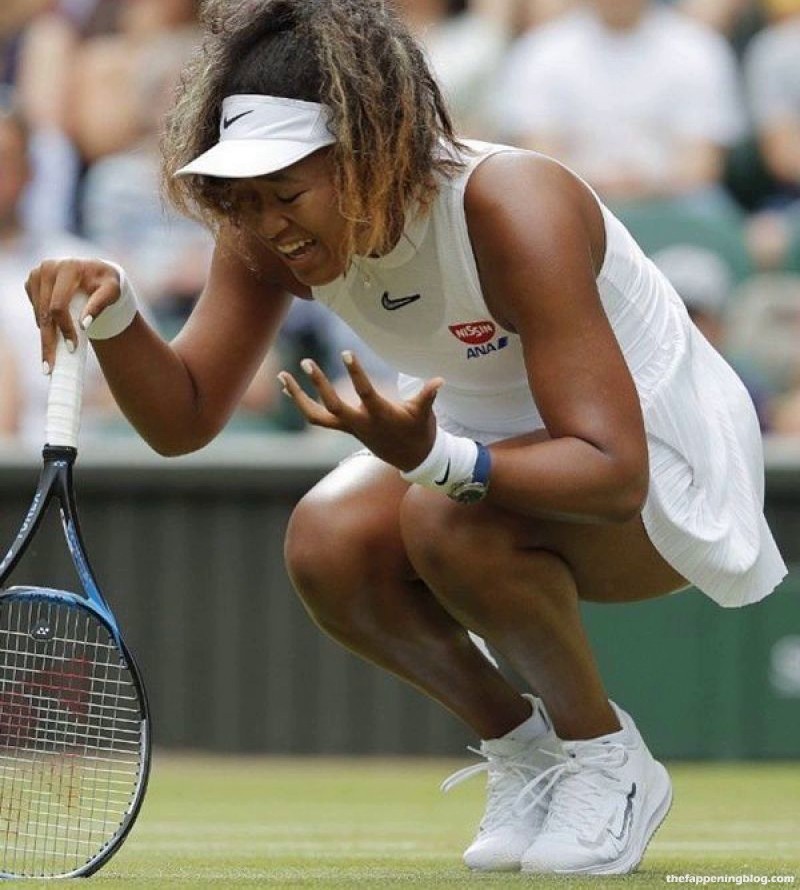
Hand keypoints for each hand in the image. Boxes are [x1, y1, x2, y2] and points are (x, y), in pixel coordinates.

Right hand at [24, 258, 121, 372]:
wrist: (97, 273)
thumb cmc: (108, 284)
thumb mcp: (112, 292)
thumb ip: (99, 305)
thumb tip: (84, 325)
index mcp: (68, 268)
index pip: (59, 306)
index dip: (65, 328)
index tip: (72, 349)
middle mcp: (48, 268)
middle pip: (45, 313)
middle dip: (48, 342)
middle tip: (49, 367)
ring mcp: (37, 274)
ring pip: (38, 314)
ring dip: (44, 336)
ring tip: (50, 359)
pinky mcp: (32, 282)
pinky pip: (35, 309)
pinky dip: (43, 324)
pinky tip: (53, 334)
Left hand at [278, 351, 442, 470]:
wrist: (413, 459)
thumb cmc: (420, 432)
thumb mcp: (425, 414)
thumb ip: (428, 396)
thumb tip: (439, 380)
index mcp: (380, 416)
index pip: (364, 393)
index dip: (356, 373)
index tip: (346, 352)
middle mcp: (360, 424)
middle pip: (332, 406)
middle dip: (318, 385)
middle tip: (306, 362)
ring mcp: (350, 428)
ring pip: (316, 416)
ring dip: (297, 397)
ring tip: (283, 376)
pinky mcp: (345, 429)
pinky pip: (317, 418)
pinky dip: (302, 403)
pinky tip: (288, 388)